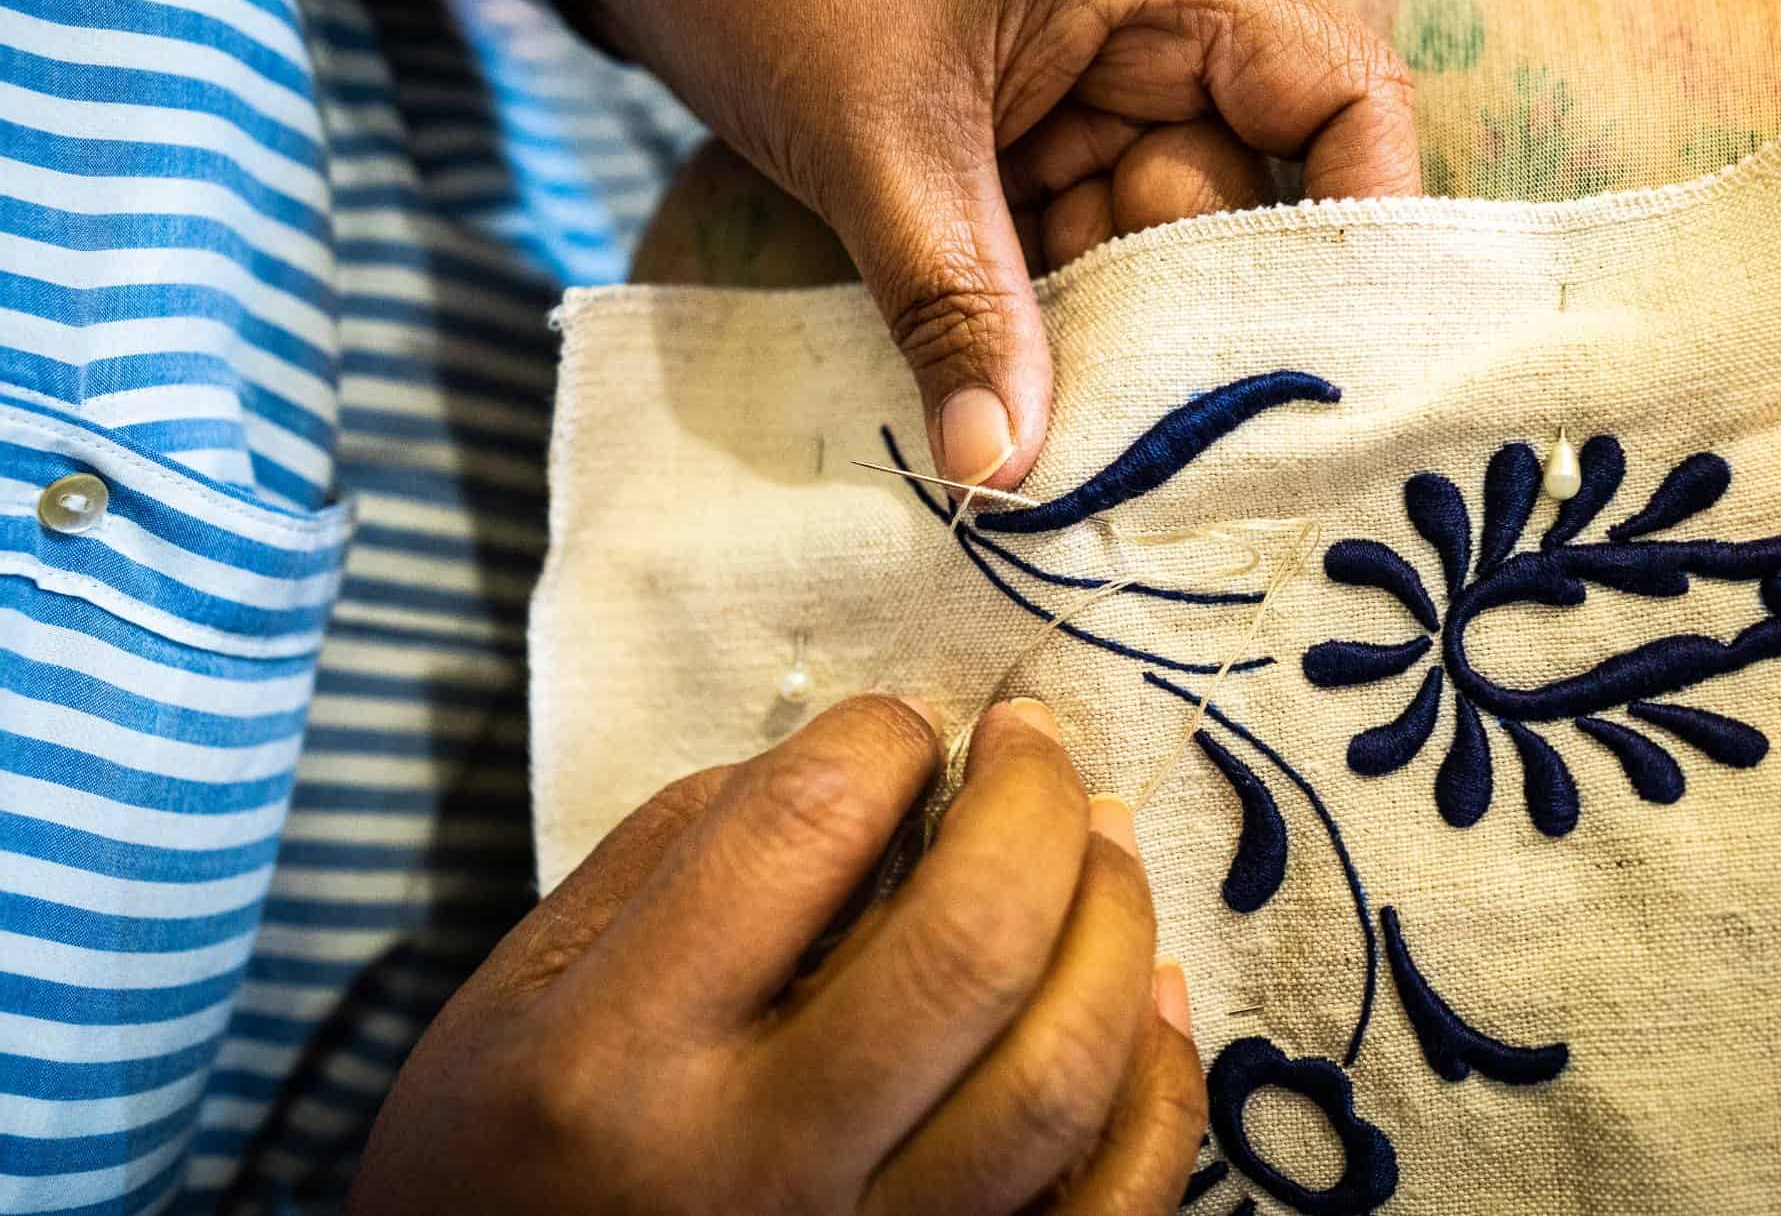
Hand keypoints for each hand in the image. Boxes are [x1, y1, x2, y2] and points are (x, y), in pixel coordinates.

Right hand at [347, 696, 1203, 1214]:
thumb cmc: (502, 1159)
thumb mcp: (519, 992)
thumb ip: (672, 855)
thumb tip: (852, 766)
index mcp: (618, 1058)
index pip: (800, 833)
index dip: (882, 740)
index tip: (901, 731)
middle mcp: (753, 1165)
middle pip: (965, 947)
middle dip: (1032, 804)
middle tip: (1033, 742)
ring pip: (1057, 1075)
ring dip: (1115, 922)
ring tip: (1103, 838)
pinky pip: (1106, 1204)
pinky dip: (1159, 1086)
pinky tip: (1154, 992)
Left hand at [529, 0, 1418, 486]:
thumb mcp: (876, 129)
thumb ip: (952, 300)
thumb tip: (1005, 475)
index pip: (1336, 96)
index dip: (1360, 222)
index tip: (1337, 357)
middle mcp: (1146, 38)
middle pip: (1235, 204)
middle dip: (1199, 329)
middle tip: (1168, 462)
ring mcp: (1074, 97)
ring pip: (1139, 252)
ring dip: (1108, 351)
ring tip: (1085, 467)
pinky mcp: (1005, 148)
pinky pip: (1056, 256)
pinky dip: (1037, 333)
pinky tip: (1019, 422)